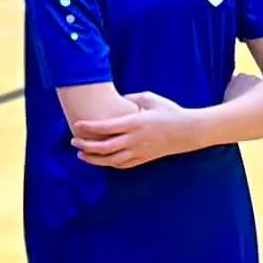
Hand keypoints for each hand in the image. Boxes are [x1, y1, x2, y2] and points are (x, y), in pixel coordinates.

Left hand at [72, 90, 208, 168]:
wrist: (189, 131)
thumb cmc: (171, 112)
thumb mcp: (152, 99)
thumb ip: (133, 98)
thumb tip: (119, 99)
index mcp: (135, 123)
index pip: (106, 128)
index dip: (89, 128)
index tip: (77, 125)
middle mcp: (135, 139)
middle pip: (104, 147)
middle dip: (86, 146)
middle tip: (74, 142)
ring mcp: (139, 151)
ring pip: (111, 160)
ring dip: (94, 159)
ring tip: (82, 155)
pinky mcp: (144, 159)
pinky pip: (123, 165)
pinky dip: (110, 164)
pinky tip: (102, 161)